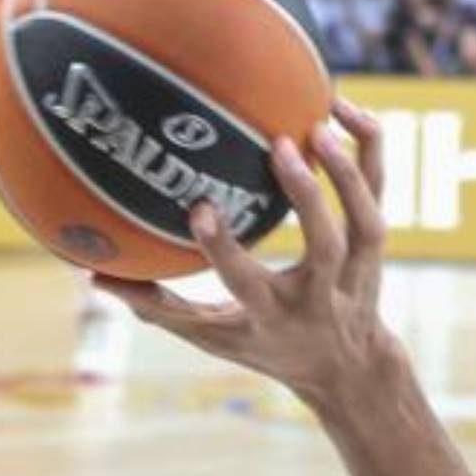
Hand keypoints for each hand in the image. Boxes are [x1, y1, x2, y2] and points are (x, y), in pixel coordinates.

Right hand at [93, 99, 399, 410]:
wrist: (347, 367)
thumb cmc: (265, 345)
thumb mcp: (210, 337)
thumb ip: (157, 307)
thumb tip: (95, 276)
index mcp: (273, 316)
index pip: (246, 282)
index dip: (223, 248)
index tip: (199, 209)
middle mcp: (321, 294)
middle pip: (324, 246)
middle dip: (307, 197)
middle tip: (279, 147)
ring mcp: (356, 269)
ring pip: (364, 218)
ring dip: (347, 169)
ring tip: (320, 119)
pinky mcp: (374, 243)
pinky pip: (380, 188)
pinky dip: (369, 147)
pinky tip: (344, 108)